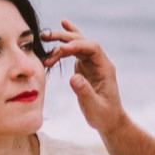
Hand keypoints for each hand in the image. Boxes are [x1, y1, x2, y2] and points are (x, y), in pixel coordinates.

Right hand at [47, 20, 126, 138]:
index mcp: (105, 68)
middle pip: (84, 42)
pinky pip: (74, 52)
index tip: (60, 49)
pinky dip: (65, 44)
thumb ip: (84, 92)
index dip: (77, 45)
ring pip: (78, 45)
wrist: (109, 121)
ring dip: (62, 40)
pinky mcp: (84, 67)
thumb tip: (73, 77)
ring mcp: (92, 64)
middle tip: (46, 36)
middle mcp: (99, 62)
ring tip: (44, 37)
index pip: (92, 49)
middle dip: (66, 38)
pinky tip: (59, 33)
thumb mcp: (94, 107)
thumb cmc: (104, 115)